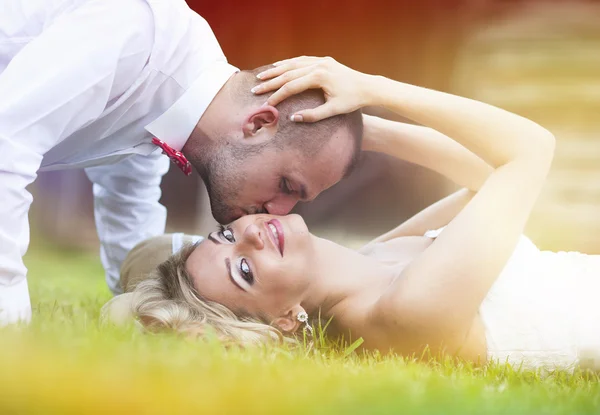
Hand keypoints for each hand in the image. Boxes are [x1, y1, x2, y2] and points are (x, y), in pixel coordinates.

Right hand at [251, 56, 372, 121]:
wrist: (368, 87)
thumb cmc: (352, 100)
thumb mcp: (333, 110)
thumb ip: (313, 115)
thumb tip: (292, 118)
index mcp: (319, 76)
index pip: (292, 86)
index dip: (277, 96)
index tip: (266, 104)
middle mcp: (318, 65)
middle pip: (288, 73)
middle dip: (271, 81)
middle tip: (255, 89)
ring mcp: (320, 60)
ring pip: (293, 63)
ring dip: (276, 70)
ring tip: (261, 76)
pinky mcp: (323, 60)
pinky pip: (301, 60)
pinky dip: (288, 63)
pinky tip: (279, 66)